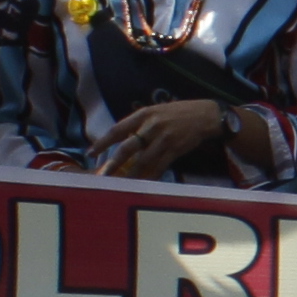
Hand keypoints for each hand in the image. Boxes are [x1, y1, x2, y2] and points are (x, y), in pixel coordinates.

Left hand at [92, 99, 225, 177]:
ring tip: (120, 185)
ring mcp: (164, 139)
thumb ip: (139, 124)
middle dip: (113, 163)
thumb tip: (122, 139)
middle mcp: (152, 126)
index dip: (103, 142)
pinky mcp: (175, 150)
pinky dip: (150, 176)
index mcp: (144, 114)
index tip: (91, 153)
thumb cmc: (177, 112)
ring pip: (142, 161)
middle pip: (127, 148)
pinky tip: (143, 183)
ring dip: (131, 175)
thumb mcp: (155, 111)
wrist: (205, 115)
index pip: (118, 129)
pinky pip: (159, 166)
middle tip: (102, 175)